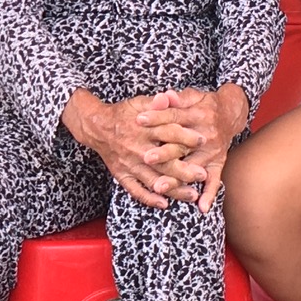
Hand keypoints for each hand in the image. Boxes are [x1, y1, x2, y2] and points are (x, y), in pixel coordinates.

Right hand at [60, 92, 197, 209]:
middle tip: (203, 174)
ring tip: (192, 194)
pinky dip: (149, 198)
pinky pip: (136, 190)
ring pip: (153, 180)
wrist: (97, 127)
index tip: (202, 140)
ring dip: (173, 189)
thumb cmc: (123, 114)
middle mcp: (137, 149)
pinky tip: (164, 203)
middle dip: (184, 170)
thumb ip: (156, 103)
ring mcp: (129, 165)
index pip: (167, 133)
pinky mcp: (122, 175)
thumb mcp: (139, 103)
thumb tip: (169, 97)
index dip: (185, 136)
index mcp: (143, 129)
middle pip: (164, 162)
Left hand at [135, 84, 249, 208]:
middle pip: (181, 145)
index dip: (156, 117)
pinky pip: (215, 181)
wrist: (230, 112)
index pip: (174, 117)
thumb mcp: (192, 96)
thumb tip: (163, 95)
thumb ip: (177, 99)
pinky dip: (209, 195)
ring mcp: (213, 151)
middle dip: (164, 153)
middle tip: (147, 158)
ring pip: (192, 167)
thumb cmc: (205, 104)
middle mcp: (206, 135)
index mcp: (198, 115)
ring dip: (177, 179)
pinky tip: (201, 208)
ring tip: (160, 187)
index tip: (138, 120)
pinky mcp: (219, 162)